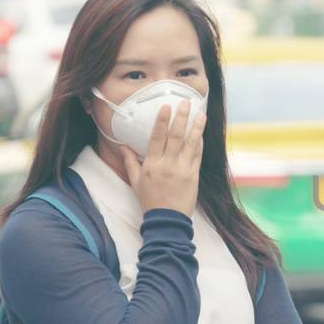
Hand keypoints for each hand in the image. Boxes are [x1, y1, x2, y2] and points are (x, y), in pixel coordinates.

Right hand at [122, 99, 204, 215]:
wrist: (167, 220)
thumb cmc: (149, 200)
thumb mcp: (135, 181)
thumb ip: (130, 162)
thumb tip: (122, 146)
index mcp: (152, 165)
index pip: (157, 138)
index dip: (162, 121)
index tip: (166, 107)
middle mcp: (168, 165)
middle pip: (176, 136)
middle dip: (181, 118)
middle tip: (185, 102)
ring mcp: (183, 170)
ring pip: (191, 144)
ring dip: (196, 127)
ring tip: (201, 113)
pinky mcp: (194, 176)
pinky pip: (198, 156)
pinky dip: (200, 144)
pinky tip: (202, 133)